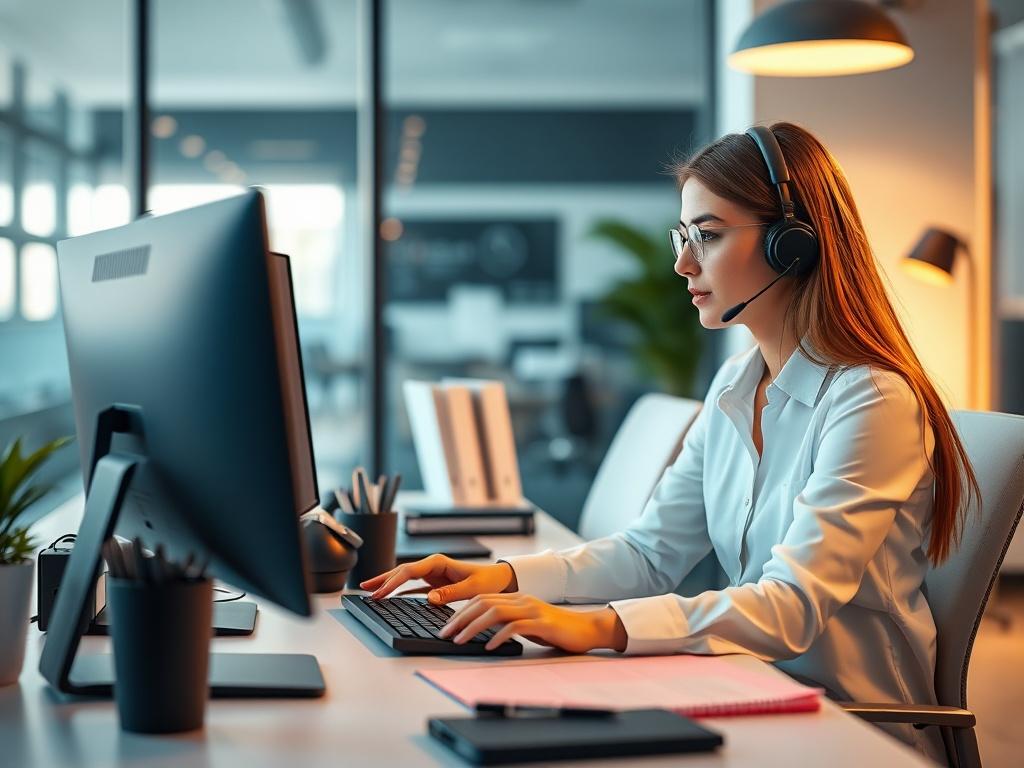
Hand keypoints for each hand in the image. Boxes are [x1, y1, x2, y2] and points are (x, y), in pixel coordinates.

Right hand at [358, 555, 517, 603]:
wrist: (498, 579)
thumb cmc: (487, 581)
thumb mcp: (472, 589)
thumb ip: (451, 593)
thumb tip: (429, 598)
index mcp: (438, 562)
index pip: (409, 571)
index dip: (392, 582)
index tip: (379, 594)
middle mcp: (432, 565)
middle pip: (401, 571)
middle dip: (382, 580)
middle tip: (363, 590)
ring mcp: (431, 574)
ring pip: (403, 578)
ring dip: (386, 584)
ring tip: (368, 591)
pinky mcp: (434, 583)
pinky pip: (411, 586)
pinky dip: (399, 590)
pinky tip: (387, 596)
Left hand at [438, 593, 627, 652]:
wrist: (586, 629)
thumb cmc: (555, 629)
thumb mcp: (527, 623)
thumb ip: (508, 623)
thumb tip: (483, 631)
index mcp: (516, 598)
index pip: (481, 599)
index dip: (461, 611)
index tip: (447, 626)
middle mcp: (521, 599)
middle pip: (483, 603)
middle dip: (460, 618)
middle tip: (445, 633)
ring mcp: (532, 609)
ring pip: (494, 613)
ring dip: (473, 627)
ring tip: (459, 640)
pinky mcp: (541, 623)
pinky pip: (515, 627)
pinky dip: (498, 636)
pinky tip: (489, 646)